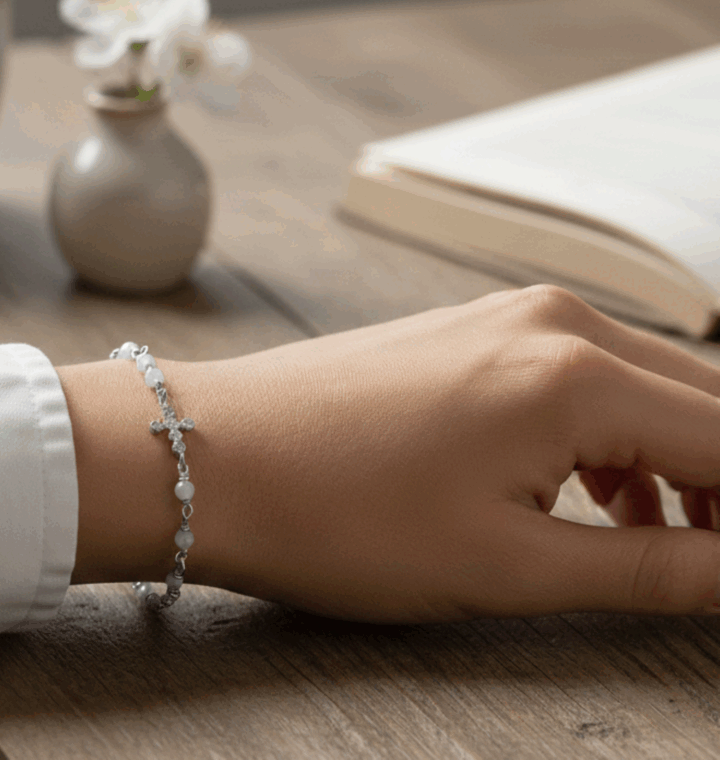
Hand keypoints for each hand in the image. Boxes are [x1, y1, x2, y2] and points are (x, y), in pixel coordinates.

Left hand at [59, 286, 719, 621]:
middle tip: (717, 559)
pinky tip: (595, 492)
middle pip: (704, 401)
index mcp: (578, 375)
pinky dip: (612, 433)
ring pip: (645, 384)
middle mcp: (554, 321)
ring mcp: (506, 314)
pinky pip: (579, 373)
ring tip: (671, 543)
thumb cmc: (338, 512)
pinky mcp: (469, 328)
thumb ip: (653, 568)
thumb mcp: (508, 564)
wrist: (214, 454)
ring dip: (679, 460)